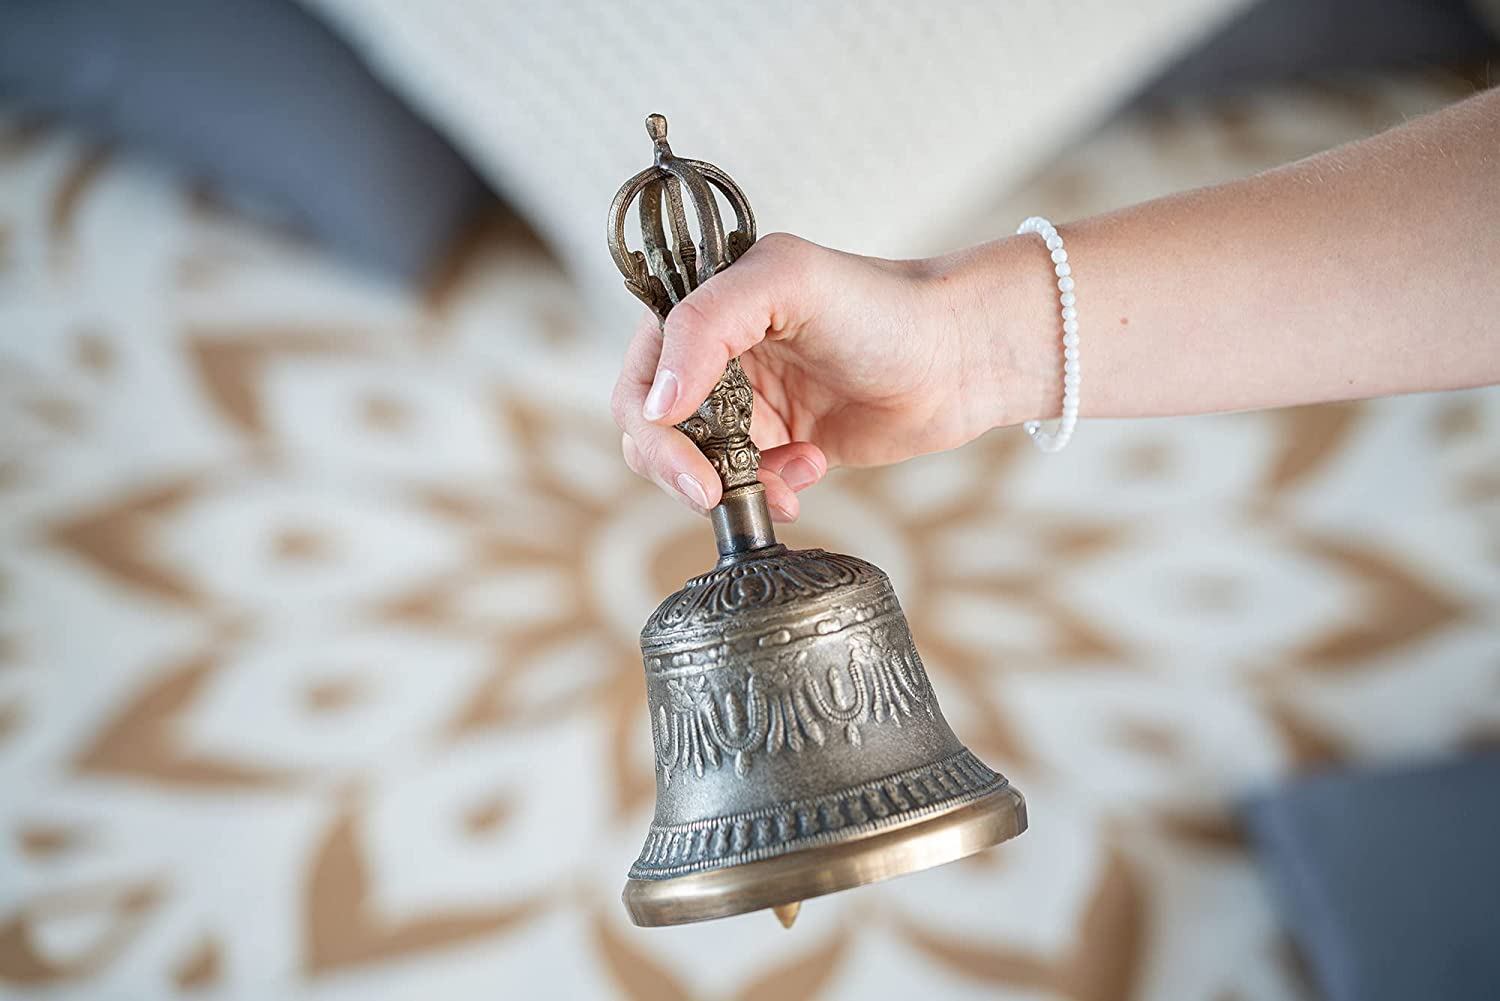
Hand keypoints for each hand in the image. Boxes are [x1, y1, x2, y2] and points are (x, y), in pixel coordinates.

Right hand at [611, 233, 1024, 520]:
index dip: (653, 428)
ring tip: (794, 473)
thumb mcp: (787, 283)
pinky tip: (813, 468)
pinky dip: (770, 492)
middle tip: (720, 493)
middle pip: (656, 433)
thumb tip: (657, 404)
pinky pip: (744, 486)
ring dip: (736, 484)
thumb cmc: (884, 305)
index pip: (640, 376)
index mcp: (702, 307)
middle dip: (687, 470)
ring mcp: (746, 404)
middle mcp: (714, 356)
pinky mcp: (779, 445)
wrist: (959, 358)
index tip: (693, 468)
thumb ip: (706, 325)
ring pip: (698, 467)